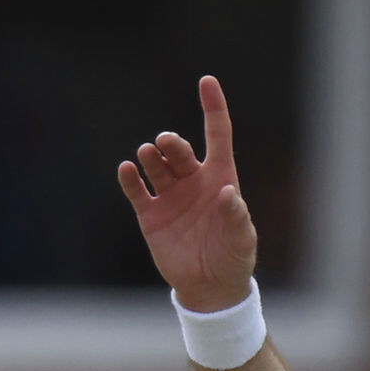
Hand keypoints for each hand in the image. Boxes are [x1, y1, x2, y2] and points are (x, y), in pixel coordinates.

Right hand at [117, 74, 258, 313]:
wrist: (211, 289)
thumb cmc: (233, 259)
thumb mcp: (242, 241)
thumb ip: (237, 218)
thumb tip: (229, 195)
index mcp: (220, 179)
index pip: (218, 135)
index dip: (213, 108)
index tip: (207, 81)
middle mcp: (193, 181)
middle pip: (180, 150)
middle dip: (172, 143)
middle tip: (165, 143)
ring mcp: (170, 196)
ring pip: (157, 166)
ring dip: (151, 157)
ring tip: (148, 153)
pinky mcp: (151, 215)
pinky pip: (137, 191)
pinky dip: (130, 179)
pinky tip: (127, 169)